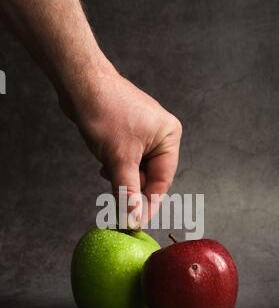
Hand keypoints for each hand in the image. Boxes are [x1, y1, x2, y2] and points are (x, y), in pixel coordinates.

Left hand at [64, 70, 181, 224]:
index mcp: (169, 137)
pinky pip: (126, 159)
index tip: (136, 224)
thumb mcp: (119, 158)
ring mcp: (144, 133)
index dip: (148, 204)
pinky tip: (105, 164)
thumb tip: (134, 220)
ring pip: (136, 169)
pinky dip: (116, 167)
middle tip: (117, 205)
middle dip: (132, 188)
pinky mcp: (128, 133)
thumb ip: (129, 192)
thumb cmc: (105, 113)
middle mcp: (160, 135)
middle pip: (150, 176)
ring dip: (121, 177)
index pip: (162, 181)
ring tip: (107, 170)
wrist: (80, 83)